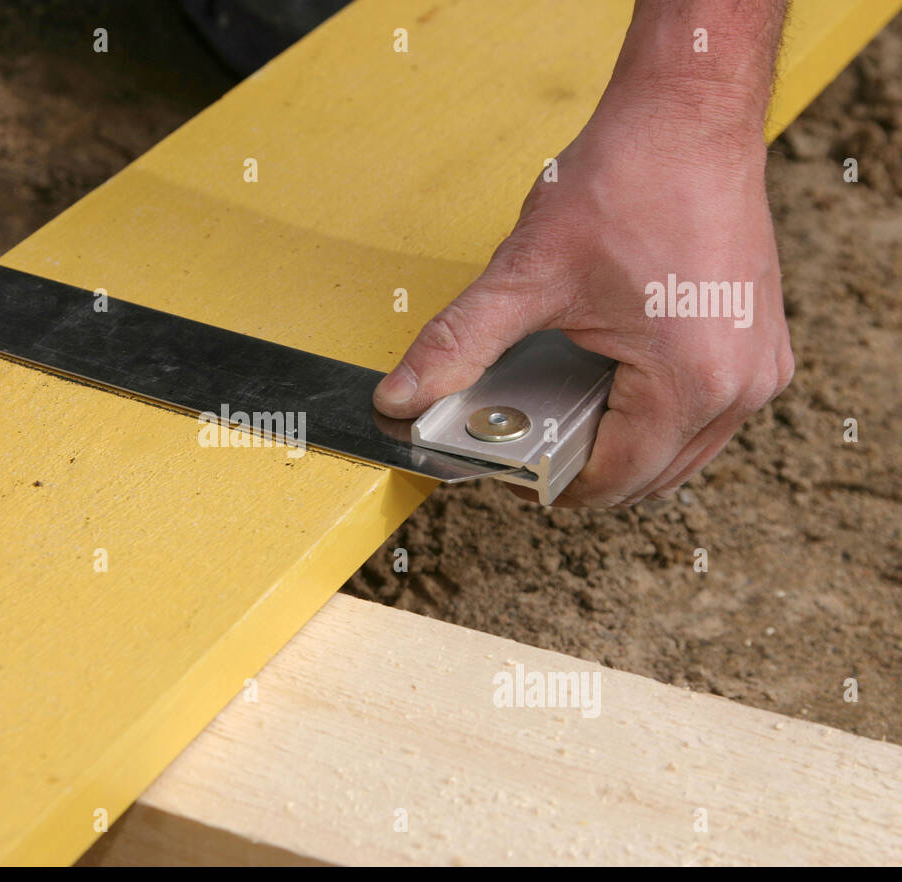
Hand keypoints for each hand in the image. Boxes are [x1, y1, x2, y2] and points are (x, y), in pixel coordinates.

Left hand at [374, 94, 793, 506]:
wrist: (689, 113)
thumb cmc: (626, 181)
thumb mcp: (527, 274)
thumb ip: (459, 344)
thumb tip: (400, 398)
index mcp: (690, 381)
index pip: (615, 480)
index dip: (555, 487)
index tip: (513, 471)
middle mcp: (741, 386)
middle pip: (653, 476)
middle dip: (587, 469)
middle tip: (531, 440)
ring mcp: (760, 366)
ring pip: (684, 451)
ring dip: (625, 446)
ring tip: (566, 411)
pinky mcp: (761, 342)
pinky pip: (707, 414)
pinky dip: (658, 416)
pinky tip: (610, 384)